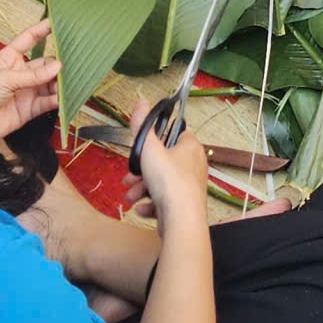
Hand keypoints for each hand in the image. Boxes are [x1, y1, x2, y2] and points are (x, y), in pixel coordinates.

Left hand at [0, 20, 61, 149]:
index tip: (58, 22)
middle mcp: (20, 73)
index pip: (29, 39)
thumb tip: (58, 66)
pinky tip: (63, 97)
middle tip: (73, 62)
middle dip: (58, 63)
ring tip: (70, 81)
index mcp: (9, 58)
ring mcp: (25, 91)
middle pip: (45, 63)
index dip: (42, 30)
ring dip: (59, 83)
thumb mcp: (4, 78)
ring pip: (49, 83)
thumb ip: (32, 75)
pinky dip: (57, 100)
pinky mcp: (29, 110)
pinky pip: (47, 102)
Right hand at [127, 98, 212, 231]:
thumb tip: (142, 102)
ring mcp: (189, 187)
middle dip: (141, 172)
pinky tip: (141, 209)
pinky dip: (150, 205)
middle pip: (162, 163)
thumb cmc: (169, 181)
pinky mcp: (183, 206)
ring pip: (159, 184)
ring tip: (130, 196)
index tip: (141, 149)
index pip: (174, 134)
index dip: (156, 141)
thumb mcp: (149, 148)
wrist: (181, 220)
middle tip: (128, 177)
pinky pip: (163, 202)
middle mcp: (193, 165)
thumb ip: (142, 126)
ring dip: (141, 189)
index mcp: (190, 147)